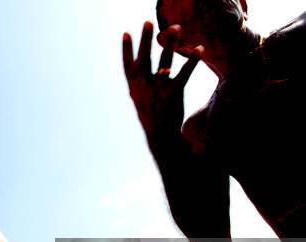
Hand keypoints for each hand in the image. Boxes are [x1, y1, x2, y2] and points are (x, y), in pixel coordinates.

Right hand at [123, 22, 202, 142]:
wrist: (160, 136)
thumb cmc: (151, 116)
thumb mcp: (140, 100)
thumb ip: (141, 82)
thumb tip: (141, 63)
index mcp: (134, 88)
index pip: (128, 66)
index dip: (126, 50)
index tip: (126, 34)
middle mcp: (144, 87)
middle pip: (144, 58)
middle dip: (146, 40)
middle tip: (148, 23)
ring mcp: (158, 90)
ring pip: (165, 61)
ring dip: (170, 43)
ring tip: (176, 28)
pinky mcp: (173, 94)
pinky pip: (184, 73)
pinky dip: (192, 60)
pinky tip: (199, 49)